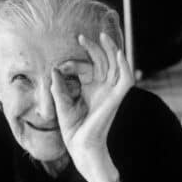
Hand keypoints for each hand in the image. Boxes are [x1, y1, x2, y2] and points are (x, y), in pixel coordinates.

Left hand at [51, 32, 133, 181]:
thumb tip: (55, 69)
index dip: (73, 64)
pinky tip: (118, 54)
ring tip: (103, 36)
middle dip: (93, 48)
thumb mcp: (61, 103)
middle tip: (81, 37)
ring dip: (111, 49)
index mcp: (90, 88)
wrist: (80, 146)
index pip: (86, 67)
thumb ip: (59, 87)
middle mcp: (102, 88)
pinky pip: (126, 79)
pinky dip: (125, 66)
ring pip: (115, 65)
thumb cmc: (72, 128)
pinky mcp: (116, 98)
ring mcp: (110, 92)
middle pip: (102, 61)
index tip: (59, 69)